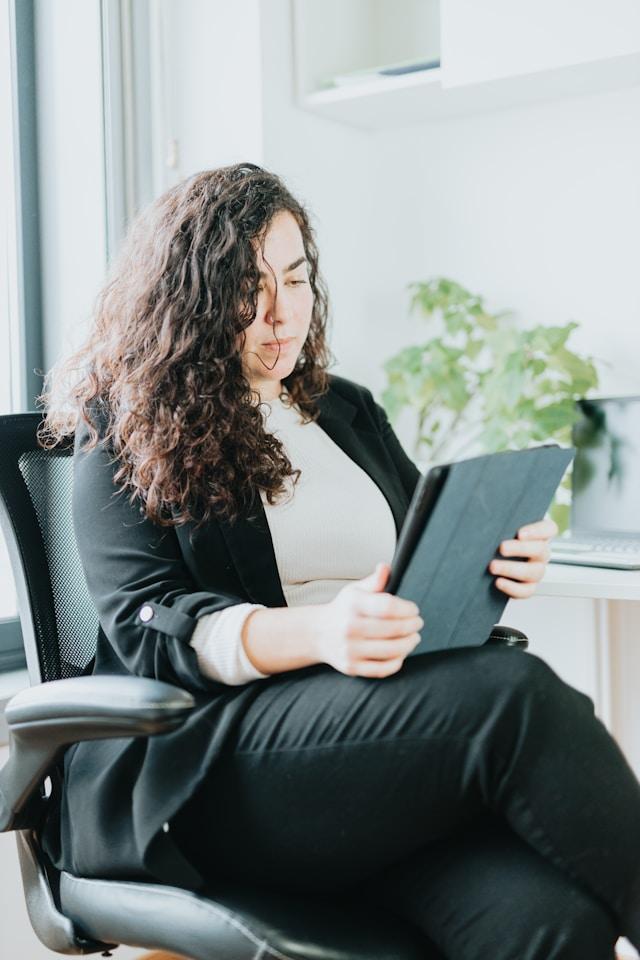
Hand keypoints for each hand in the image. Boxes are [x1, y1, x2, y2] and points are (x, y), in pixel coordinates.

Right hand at [315, 562, 422, 678]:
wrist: (316, 634)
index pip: (387, 607)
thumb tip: (385, 568)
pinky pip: (382, 669)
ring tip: (414, 638)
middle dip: (412, 626)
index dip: (407, 609)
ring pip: (390, 651)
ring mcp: (350, 649)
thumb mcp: (355, 591)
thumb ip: (374, 581)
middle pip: (392, 629)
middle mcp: (350, 628)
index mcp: (352, 605)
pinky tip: (401, 653)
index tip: (414, 610)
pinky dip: (397, 662)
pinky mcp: (352, 667)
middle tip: (418, 624)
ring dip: (409, 644)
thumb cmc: (342, 610)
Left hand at [490, 518, 558, 598]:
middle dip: (520, 549)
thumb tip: (483, 507)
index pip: (549, 529)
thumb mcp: (497, 525)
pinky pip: (526, 591)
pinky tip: (498, 582)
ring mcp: (536, 571)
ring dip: (512, 569)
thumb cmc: (493, 538)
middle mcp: (540, 553)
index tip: (519, 533)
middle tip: (501, 548)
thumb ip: (497, 518)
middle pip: (541, 550)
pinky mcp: (527, 587)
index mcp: (538, 534)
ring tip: (492, 566)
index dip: (538, 531)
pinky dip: (513, 588)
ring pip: (535, 572)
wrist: (486, 564)